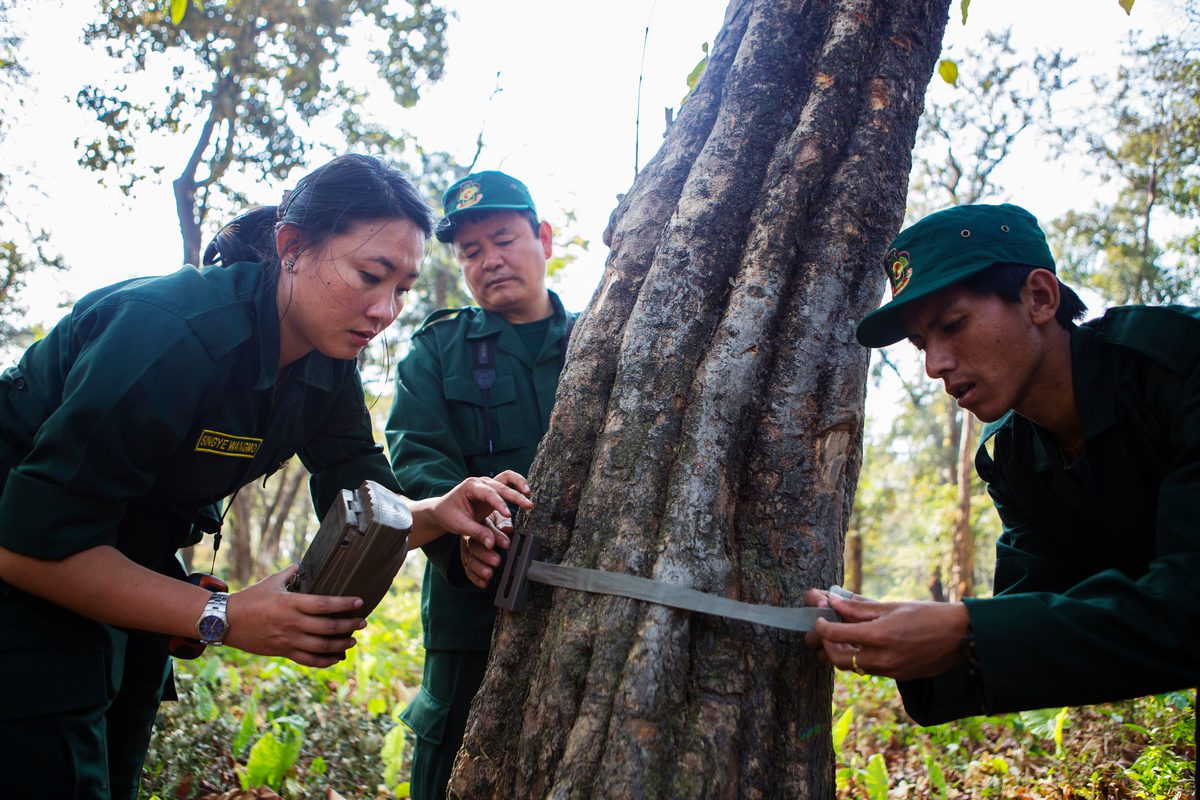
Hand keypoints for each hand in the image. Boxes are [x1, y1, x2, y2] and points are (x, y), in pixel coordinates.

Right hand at [223, 565, 365, 667]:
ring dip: (341, 644)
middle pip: (328, 627)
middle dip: (349, 626)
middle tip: (363, 622)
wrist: (226, 622)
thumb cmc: (250, 599)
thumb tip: (302, 565)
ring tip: (352, 640)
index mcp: (291, 603)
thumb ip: (290, 574)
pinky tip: (336, 657)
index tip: (360, 602)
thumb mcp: (271, 582)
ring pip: (321, 647)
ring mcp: (288, 640)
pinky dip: (325, 661)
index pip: (325, 604)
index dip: (345, 604)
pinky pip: (308, 660)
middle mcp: (292, 623)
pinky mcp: (283, 652)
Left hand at [411, 470, 532, 549]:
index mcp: (470, 487)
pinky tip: (526, 493)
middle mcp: (480, 482)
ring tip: (529, 495)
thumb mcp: (460, 525)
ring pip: (507, 478)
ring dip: (519, 484)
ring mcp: (487, 484)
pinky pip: (508, 482)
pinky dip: (517, 485)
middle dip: (516, 495)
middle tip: (529, 506)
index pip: (489, 493)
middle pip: (502, 485)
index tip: (509, 515)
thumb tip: (492, 544)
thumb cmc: (448, 515)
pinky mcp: (492, 490)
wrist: (442, 510)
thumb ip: (477, 533)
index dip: (500, 504)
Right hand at [460, 511, 512, 588]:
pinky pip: (468, 570)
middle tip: (497, 561)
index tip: (506, 544)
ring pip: (470, 559)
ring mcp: (467, 550)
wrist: (478, 524)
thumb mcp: (498, 519)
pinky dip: (475, 578)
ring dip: (480, 568)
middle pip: (475, 546)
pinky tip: (484, 582)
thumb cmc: (490, 523)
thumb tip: (509, 528)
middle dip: (486, 555)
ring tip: (489, 573)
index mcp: (478, 524)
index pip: (486, 529)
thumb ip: (503, 524)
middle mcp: (469, 537)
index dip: (496, 537)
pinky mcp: (466, 561)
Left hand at [804, 590, 969, 680]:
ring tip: (839, 638)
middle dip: (825, 645)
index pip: (836, 634)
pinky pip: (868, 670)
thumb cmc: (929, 615)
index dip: (822, 625)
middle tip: (824, 632)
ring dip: (839, 654)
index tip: (819, 618)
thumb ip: (859, 607)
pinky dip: (857, 659)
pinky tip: (859, 646)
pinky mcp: (898, 676)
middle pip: (837, 658)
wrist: (962, 637)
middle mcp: (882, 658)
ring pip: (852, 667)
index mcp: (879, 636)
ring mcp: (890, 670)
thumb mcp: (892, 606)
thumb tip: (833, 601)